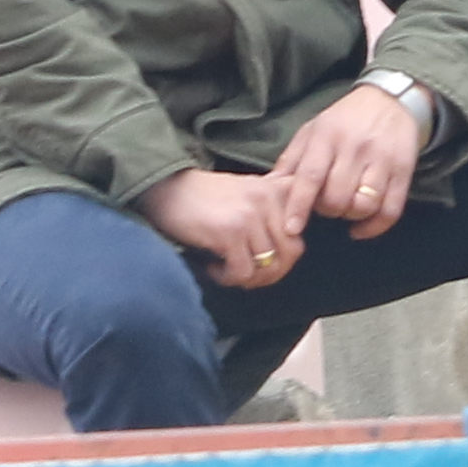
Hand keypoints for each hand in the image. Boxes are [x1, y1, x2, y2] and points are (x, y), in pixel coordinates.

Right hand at [141, 166, 310, 289]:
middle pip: (288, 256)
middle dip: (267, 274)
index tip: (262, 262)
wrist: (167, 188)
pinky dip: (227, 278)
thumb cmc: (207, 198)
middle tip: (243, 273)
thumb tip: (293, 251)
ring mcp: (250, 215)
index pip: (299, 239)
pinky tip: (212, 266)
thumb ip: (274, 212)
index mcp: (277, 190)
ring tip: (226, 268)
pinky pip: (242, 273)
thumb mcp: (248, 193)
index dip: (284, 259)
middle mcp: (268, 199)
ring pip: (266, 268)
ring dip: (245, 277)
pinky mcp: (230, 231)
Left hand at [263, 80, 428, 240]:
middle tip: (328, 203)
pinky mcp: (404, 169)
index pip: (311, 176)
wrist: (391, 99)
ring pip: (364, 205)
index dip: (299, 205)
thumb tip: (268, 188)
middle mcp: (355, 147)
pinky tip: (362, 226)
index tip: (292, 228)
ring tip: (348, 206)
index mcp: (327, 135)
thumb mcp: (313, 129)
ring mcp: (382, 158)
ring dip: (351, 215)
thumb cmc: (345, 119)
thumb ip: (291, 159)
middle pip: (337, 197)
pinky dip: (374, 226)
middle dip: (328, 209)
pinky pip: (391, 210)